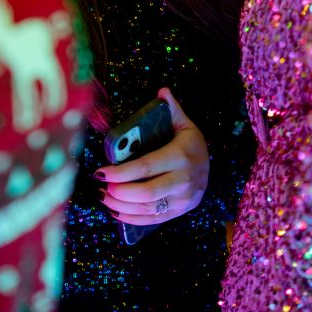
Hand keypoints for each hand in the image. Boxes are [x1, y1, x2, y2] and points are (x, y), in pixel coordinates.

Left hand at [96, 87, 209, 226]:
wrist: (211, 169)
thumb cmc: (191, 144)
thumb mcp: (185, 125)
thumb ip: (172, 109)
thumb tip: (162, 91)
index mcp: (181, 156)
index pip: (146, 167)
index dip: (121, 172)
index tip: (100, 172)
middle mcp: (183, 181)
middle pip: (146, 193)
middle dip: (119, 192)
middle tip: (101, 186)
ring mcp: (182, 200)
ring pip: (147, 209)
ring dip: (121, 206)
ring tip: (104, 197)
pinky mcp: (178, 212)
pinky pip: (153, 220)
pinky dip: (132, 218)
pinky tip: (115, 211)